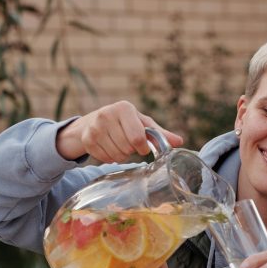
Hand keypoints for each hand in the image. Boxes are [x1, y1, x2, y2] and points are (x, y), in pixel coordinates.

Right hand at [56, 100, 182, 161]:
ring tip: (119, 145)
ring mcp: (95, 127)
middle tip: (129, 144)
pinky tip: (109, 148)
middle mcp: (107, 114)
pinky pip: (105, 159)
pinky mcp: (87, 139)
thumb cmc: (125, 122)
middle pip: (127, 148)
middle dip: (131, 151)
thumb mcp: (143, 124)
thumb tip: (179, 142)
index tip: (142, 147)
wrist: (94, 121)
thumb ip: (160, 134)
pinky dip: (110, 158)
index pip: (137, 138)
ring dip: (122, 156)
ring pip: (117, 156)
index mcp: (124, 108)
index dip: (142, 147)